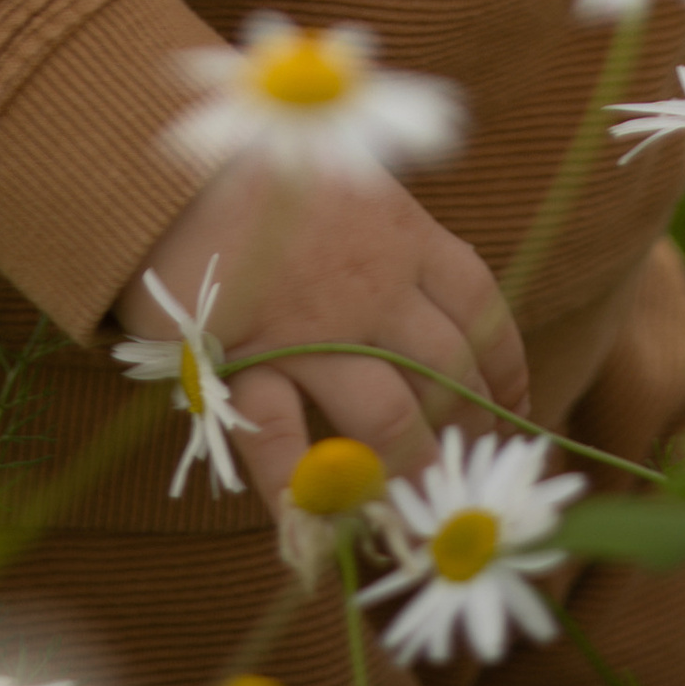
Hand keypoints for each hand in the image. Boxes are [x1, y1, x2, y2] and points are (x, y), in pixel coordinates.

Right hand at [113, 156, 527, 523]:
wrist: (168, 159)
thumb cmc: (254, 162)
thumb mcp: (340, 173)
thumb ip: (380, 229)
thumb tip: (424, 287)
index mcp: (401, 231)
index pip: (481, 307)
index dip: (505, 363)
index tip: (516, 404)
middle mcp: (372, 284)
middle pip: (447, 370)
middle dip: (470, 426)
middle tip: (473, 466)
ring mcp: (313, 328)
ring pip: (390, 416)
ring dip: (413, 469)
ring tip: (423, 511)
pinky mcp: (248, 359)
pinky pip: (284, 438)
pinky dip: (300, 489)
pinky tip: (316, 526)